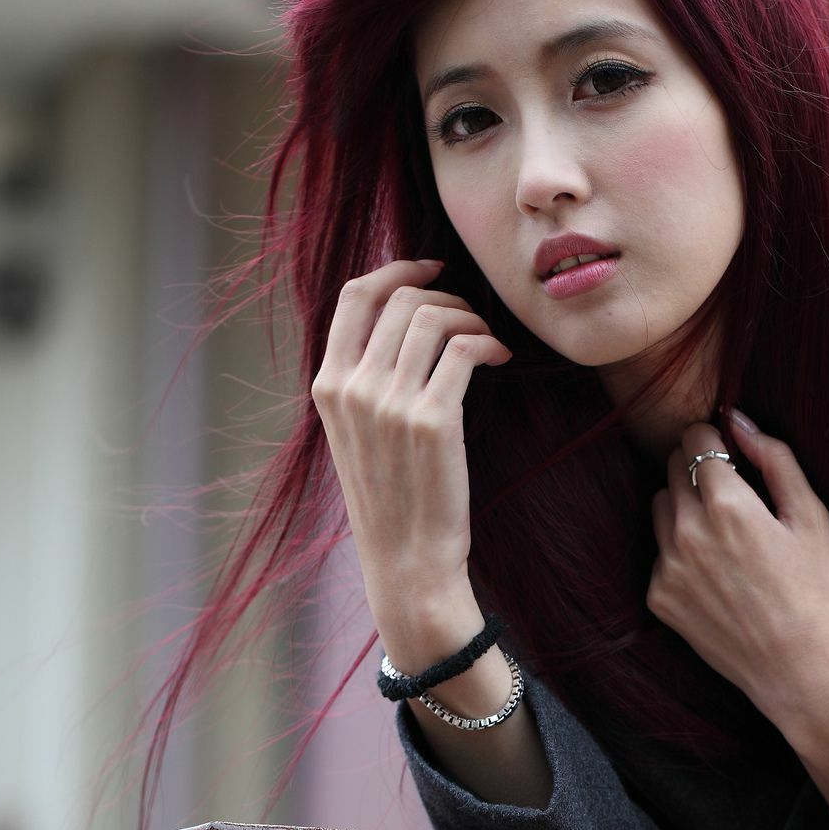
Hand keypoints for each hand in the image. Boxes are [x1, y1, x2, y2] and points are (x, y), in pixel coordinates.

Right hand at [310, 257, 510, 637]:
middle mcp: (351, 388)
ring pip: (433, 316)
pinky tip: (501, 357)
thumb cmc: (392, 499)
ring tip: (489, 342)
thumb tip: (400, 323)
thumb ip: (364, 381)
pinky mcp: (430, 420)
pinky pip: (464, 348)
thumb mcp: (357, 435)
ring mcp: (388, 403)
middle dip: (445, 296)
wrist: (406, 561)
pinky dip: (489, 342)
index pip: (354, 296)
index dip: (396, 269)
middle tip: (472, 320)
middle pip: (400, 298)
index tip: (431, 268)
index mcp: (327, 386)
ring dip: (471, 317)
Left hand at [647, 410, 828, 752]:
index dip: (717, 441)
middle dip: (701, 471)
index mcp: (727, 505)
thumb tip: (736, 418)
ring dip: (686, 507)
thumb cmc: (821, 594)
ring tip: (728, 536)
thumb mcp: (812, 517)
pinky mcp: (660, 599)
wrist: (806, 674)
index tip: (735, 456)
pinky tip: (720, 575)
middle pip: (674, 468)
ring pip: (661, 508)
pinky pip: (660, 553)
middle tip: (738, 499)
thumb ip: (774, 458)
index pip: (696, 438)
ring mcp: (668, 568)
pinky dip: (682, 552)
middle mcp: (687, 532)